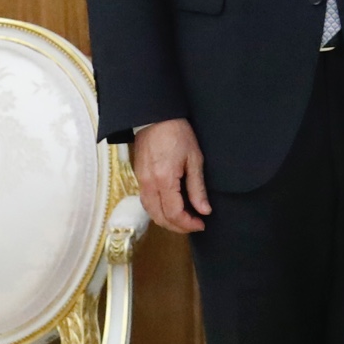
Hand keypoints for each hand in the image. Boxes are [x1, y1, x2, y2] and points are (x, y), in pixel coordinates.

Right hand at [131, 118, 208, 233]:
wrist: (155, 117)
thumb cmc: (177, 134)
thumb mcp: (194, 159)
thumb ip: (197, 188)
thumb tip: (204, 210)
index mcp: (164, 180)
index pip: (174, 213)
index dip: (188, 224)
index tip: (201, 224)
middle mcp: (149, 184)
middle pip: (160, 217)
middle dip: (178, 227)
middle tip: (194, 225)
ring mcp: (141, 181)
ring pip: (151, 212)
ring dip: (166, 221)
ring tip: (184, 220)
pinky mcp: (139, 177)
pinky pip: (146, 202)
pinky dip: (158, 211)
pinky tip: (170, 209)